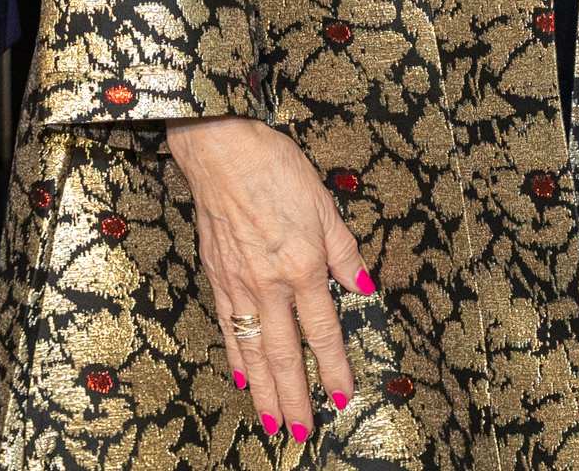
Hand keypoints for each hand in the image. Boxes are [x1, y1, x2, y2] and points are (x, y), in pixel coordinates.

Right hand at [166, 116, 367, 446]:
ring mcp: (239, 285)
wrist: (219, 148)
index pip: (323, 330)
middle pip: (285, 353)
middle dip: (296, 396)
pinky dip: (236, 357)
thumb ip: (343, 250)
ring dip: (265, 390)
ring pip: (253, 349)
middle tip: (303, 431)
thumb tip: (361, 285)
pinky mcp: (217, 277)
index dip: (333, 368)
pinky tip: (244, 376)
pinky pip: (229, 327)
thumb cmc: (273, 166)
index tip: (342, 397)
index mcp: (302, 265)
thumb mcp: (323, 202)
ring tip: (274, 420)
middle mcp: (269, 284)